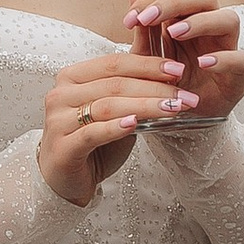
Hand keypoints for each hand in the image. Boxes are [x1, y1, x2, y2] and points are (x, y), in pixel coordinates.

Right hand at [37, 40, 203, 205]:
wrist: (67, 180)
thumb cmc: (93, 142)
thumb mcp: (114, 110)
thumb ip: (132, 88)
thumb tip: (169, 66)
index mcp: (72, 77)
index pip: (114, 63)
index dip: (148, 64)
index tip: (179, 69)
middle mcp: (61, 94)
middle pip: (114, 84)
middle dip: (155, 88)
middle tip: (185, 95)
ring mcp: (58, 120)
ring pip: (108, 106)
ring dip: (146, 106)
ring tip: (174, 109)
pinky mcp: (62, 147)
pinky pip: (93, 133)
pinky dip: (116, 127)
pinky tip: (136, 123)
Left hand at [126, 0, 243, 122]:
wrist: (182, 116)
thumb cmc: (167, 81)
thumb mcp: (146, 55)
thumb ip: (142, 26)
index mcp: (186, 17)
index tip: (129, 18)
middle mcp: (209, 26)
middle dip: (173, 1)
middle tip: (147, 18)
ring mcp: (226, 47)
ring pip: (228, 18)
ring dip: (200, 21)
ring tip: (174, 33)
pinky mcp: (238, 74)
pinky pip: (240, 58)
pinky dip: (223, 59)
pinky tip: (202, 62)